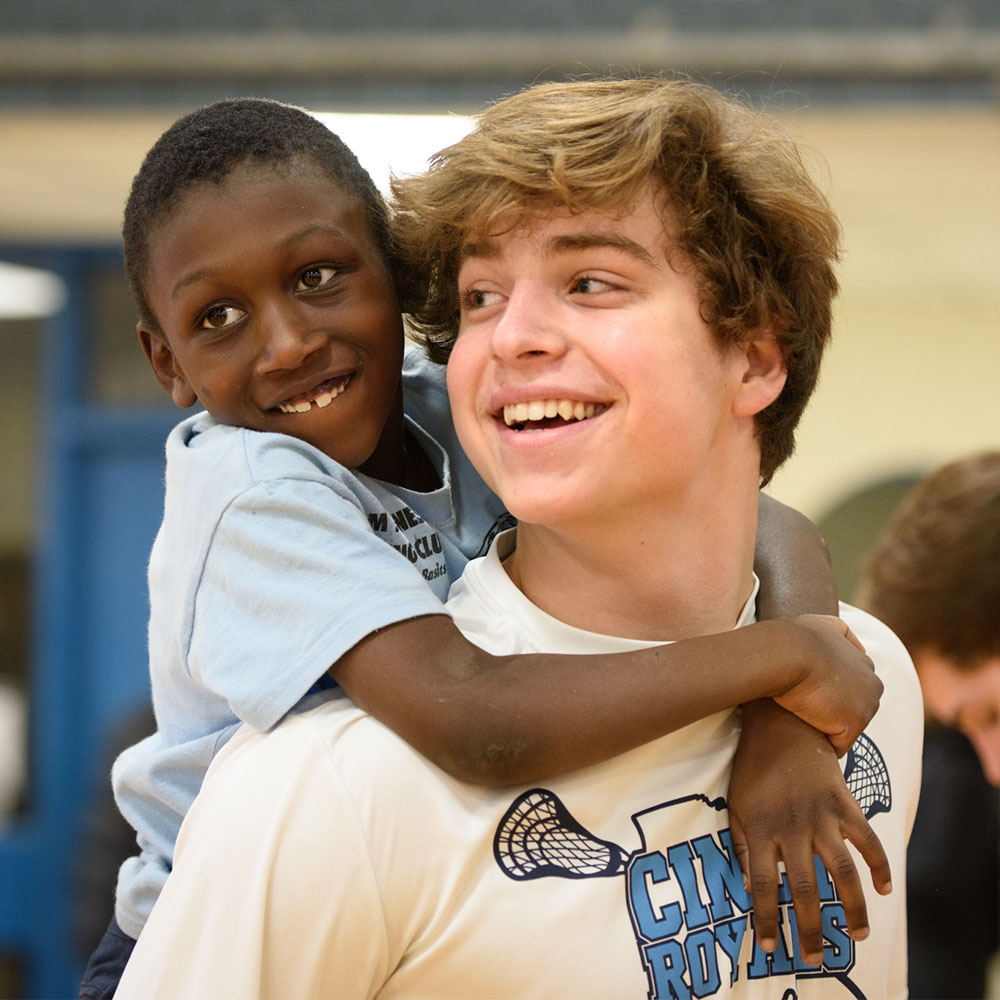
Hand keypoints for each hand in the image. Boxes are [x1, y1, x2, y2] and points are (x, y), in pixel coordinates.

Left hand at [728, 699, 891, 966]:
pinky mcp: (845, 804)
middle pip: (803, 888)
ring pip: (842, 872)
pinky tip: (886, 889)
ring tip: (858, 935)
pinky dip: (881, 866)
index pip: (762, 885)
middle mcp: (792, 827)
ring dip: (852, 907)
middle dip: (809, 928)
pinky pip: (868, 840)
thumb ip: (741, 844)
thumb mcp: (736, 804)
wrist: (783, 725)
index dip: (766, 918)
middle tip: (815, 957)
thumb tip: (748, 886)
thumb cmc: (753, 769)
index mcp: (760, 829)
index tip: (770, 947)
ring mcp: (821, 816)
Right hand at [771, 615, 881, 755]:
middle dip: (832, 713)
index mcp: (865, 665)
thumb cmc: (797, 638)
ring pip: (846, 728)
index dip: (829, 692)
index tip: (808, 692)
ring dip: (826, 728)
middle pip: (853, 710)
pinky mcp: (853, 724)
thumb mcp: (823, 624)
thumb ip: (843, 632)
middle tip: (803, 708)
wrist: (787, 654)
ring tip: (801, 721)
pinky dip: (823, 743)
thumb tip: (860, 648)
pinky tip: (804, 733)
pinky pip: (839, 745)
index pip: (853, 688)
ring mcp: (866, 706)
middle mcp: (873, 685)